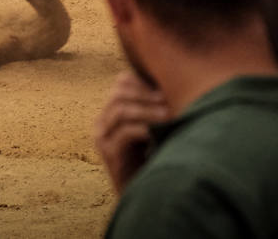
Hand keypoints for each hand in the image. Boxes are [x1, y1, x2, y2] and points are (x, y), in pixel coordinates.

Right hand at [93, 73, 169, 192]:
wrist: (145, 195)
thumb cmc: (153, 159)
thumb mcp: (152, 129)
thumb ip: (155, 108)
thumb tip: (175, 83)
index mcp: (111, 112)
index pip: (122, 83)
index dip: (143, 81)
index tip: (167, 87)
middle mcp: (102, 122)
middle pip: (119, 92)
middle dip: (146, 93)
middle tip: (168, 98)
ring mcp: (102, 137)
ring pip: (121, 109)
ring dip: (148, 110)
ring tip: (168, 114)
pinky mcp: (108, 153)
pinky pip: (124, 132)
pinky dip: (144, 128)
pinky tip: (159, 131)